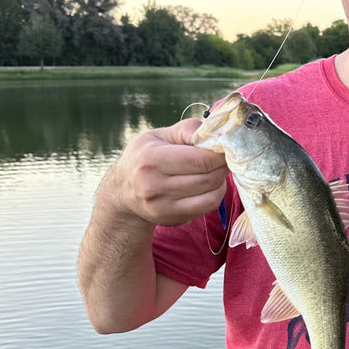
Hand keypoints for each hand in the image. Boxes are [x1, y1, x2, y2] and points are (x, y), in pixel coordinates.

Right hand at [104, 118, 228, 227]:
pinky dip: (215, 195)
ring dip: (221, 182)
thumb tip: (214, 134)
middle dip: (223, 167)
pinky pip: (206, 208)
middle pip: (208, 178)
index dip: (220, 153)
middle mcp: (154, 186)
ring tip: (217, 170)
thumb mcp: (158, 136)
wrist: (121, 192)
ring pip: (211, 196)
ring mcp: (163, 206)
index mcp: (151, 159)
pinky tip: (209, 185)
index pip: (200, 160)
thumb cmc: (144, 157)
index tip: (226, 147)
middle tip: (226, 158)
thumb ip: (187, 130)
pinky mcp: (171, 219)